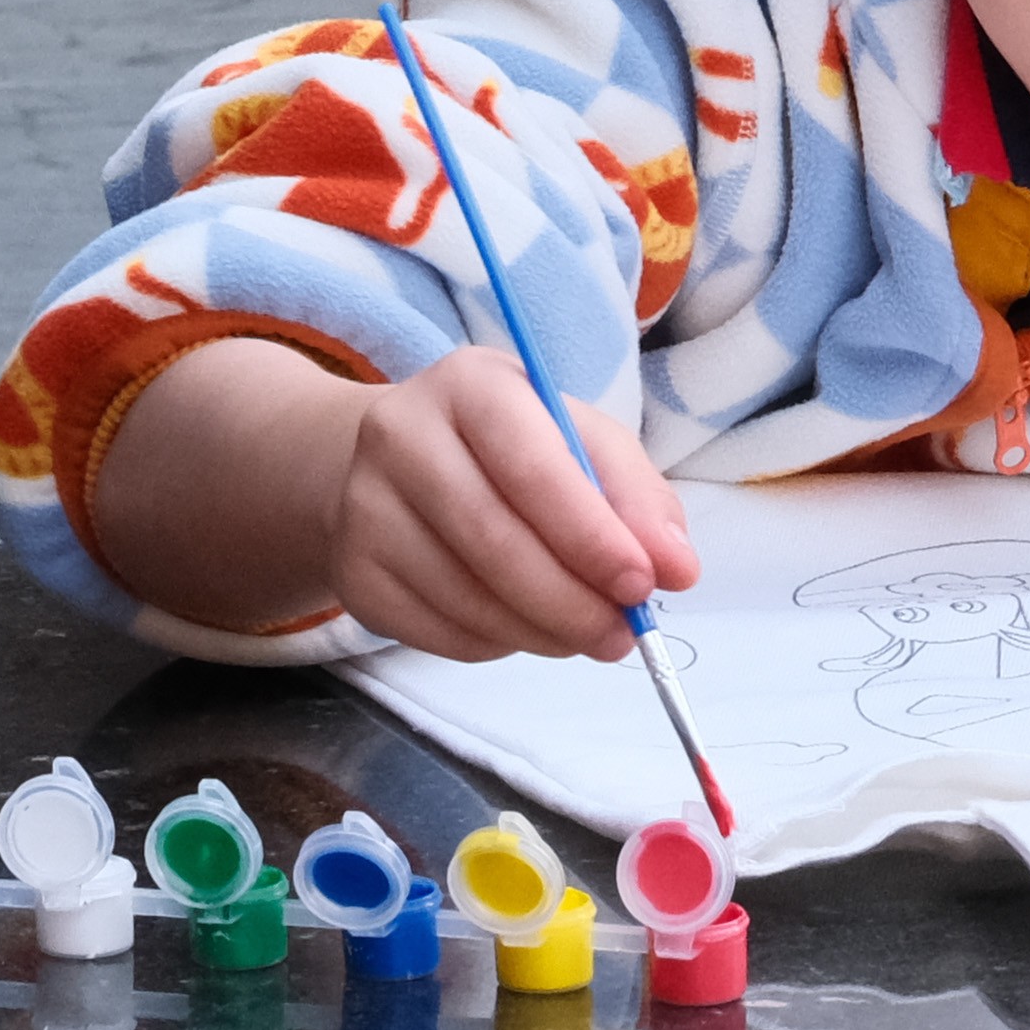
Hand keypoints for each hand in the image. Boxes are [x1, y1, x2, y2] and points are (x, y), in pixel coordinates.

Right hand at [325, 348, 698, 664]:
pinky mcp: (354, 574)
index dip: (590, 534)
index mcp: (469, 385)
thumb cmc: (508, 449)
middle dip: (572, 601)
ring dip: (542, 632)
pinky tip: (521, 625)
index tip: (644, 585)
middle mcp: (400, 434)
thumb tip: (675, 568)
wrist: (388, 466)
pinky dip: (497, 644)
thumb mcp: (577, 440)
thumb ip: (635, 496)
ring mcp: (365, 507)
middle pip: (492, 538)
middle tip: (623, 635)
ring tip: (582, 633)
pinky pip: (438, 634)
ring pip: (465, 597)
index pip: (530, 465)